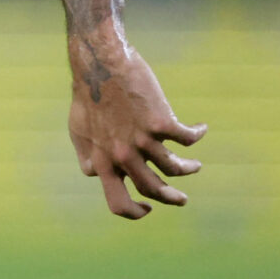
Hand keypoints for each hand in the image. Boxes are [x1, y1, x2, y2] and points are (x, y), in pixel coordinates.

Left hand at [67, 40, 204, 218]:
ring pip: (174, 168)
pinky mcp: (160, 123)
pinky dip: (196, 135)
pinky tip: (200, 129)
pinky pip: (187, 139)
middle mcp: (122, 157)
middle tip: (181, 200)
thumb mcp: (78, 132)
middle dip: (171, 199)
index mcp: (102, 163)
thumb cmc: (88, 97)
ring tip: (194, 166)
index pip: (117, 202)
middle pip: (152, 190)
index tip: (147, 207)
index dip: (134, 212)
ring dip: (188, 169)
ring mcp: (142, 141)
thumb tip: (95, 173)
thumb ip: (88, 156)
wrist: (101, 66)